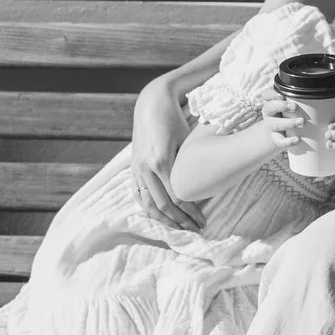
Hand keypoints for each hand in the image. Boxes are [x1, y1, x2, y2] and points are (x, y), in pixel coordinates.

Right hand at [131, 78, 206, 229]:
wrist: (151, 103)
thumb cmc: (175, 119)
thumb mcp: (186, 141)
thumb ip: (188, 167)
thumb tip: (201, 192)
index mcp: (162, 161)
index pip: (177, 197)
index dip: (190, 212)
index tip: (203, 221)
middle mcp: (146, 168)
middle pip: (162, 205)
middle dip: (179, 221)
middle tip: (195, 230)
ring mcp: (137, 168)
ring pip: (147, 204)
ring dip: (163, 219)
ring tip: (178, 227)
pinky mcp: (132, 167)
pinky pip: (137, 193)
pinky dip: (147, 208)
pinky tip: (158, 215)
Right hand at [260, 97, 310, 154]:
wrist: (275, 136)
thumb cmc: (286, 117)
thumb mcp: (287, 108)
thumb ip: (297, 101)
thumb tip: (319, 93)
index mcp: (271, 104)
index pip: (266, 96)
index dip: (271, 94)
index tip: (281, 95)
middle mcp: (269, 114)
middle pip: (269, 108)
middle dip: (281, 106)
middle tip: (294, 107)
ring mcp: (271, 127)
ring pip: (275, 124)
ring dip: (288, 122)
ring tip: (301, 122)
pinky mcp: (276, 140)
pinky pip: (280, 141)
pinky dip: (288, 141)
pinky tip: (297, 139)